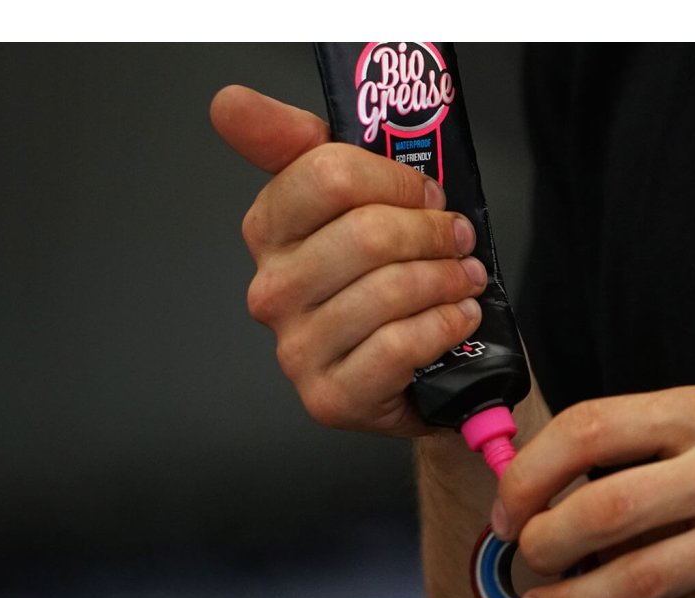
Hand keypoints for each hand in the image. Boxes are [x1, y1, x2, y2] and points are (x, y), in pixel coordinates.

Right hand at [210, 85, 486, 435]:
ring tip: (463, 279)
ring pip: (388, 289)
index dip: (395, 179)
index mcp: (270, 231)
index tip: (424, 191)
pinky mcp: (330, 396)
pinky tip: (456, 317)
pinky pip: (398, 344)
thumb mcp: (358, 206)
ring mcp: (296, 348)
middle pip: (367, 233)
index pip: (326, 173)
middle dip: (432, 232)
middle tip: (457, 239)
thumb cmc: (395, 284)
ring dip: (446, 279)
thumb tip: (231, 105)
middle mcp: (272, 290)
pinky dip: (443, 325)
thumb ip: (303, 148)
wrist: (425, 371)